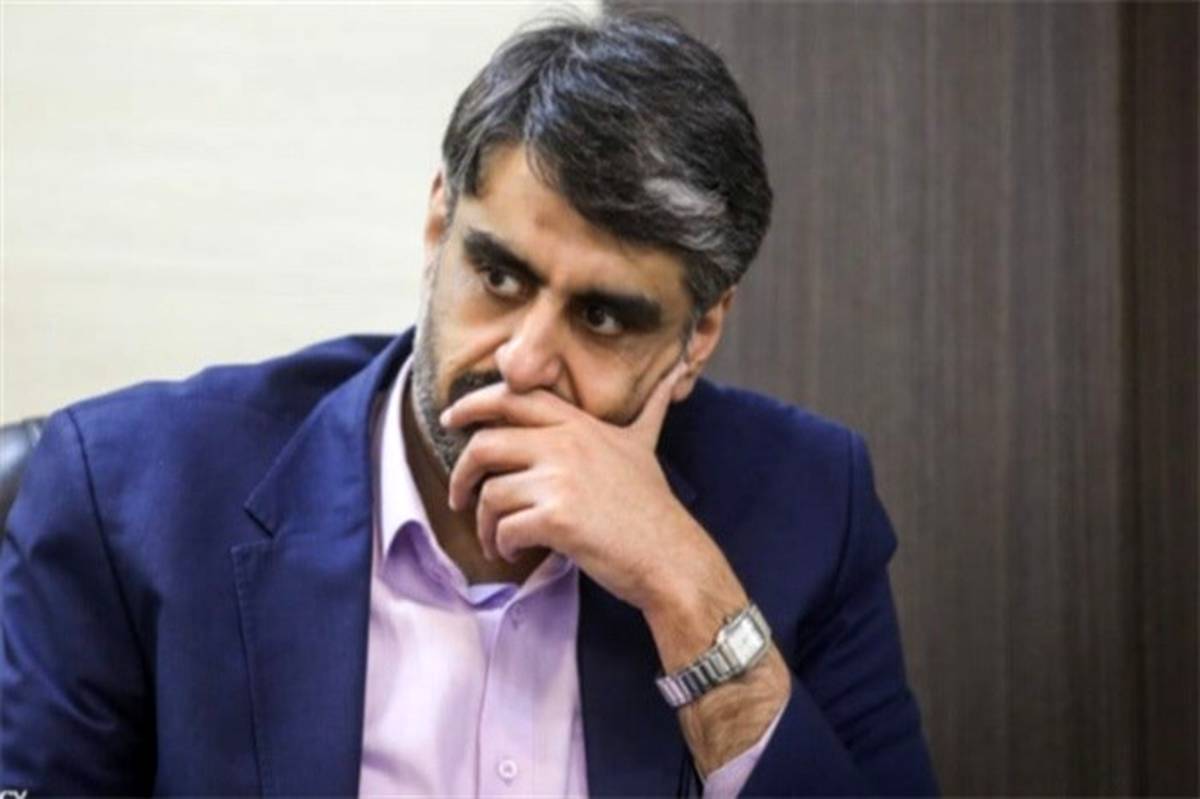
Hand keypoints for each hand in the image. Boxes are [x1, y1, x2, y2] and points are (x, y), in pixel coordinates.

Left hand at [439, 360, 715, 612]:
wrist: (671, 557)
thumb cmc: (653, 506)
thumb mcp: (644, 444)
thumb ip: (649, 407)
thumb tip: (678, 368)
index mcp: (579, 424)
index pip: (512, 398)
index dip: (473, 404)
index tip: (451, 419)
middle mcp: (566, 444)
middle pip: (485, 444)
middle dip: (461, 473)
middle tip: (458, 497)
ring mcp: (560, 480)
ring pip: (491, 494)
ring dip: (483, 524)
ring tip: (494, 541)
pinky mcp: (556, 518)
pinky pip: (505, 529)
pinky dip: (501, 545)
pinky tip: (512, 554)